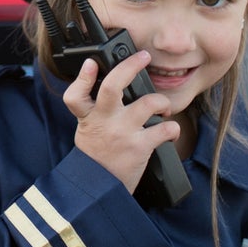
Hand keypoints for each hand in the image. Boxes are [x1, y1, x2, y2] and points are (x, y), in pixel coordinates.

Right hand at [63, 51, 181, 193]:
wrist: (99, 189)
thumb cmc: (97, 156)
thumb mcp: (87, 130)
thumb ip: (96, 109)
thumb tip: (115, 84)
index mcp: (87, 118)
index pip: (75, 95)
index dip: (82, 77)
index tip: (90, 63)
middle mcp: (104, 121)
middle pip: (112, 87)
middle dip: (130, 67)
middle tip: (143, 57)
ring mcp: (122, 133)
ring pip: (148, 103)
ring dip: (162, 102)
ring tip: (164, 107)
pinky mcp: (139, 147)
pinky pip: (164, 129)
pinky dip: (172, 128)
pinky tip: (170, 131)